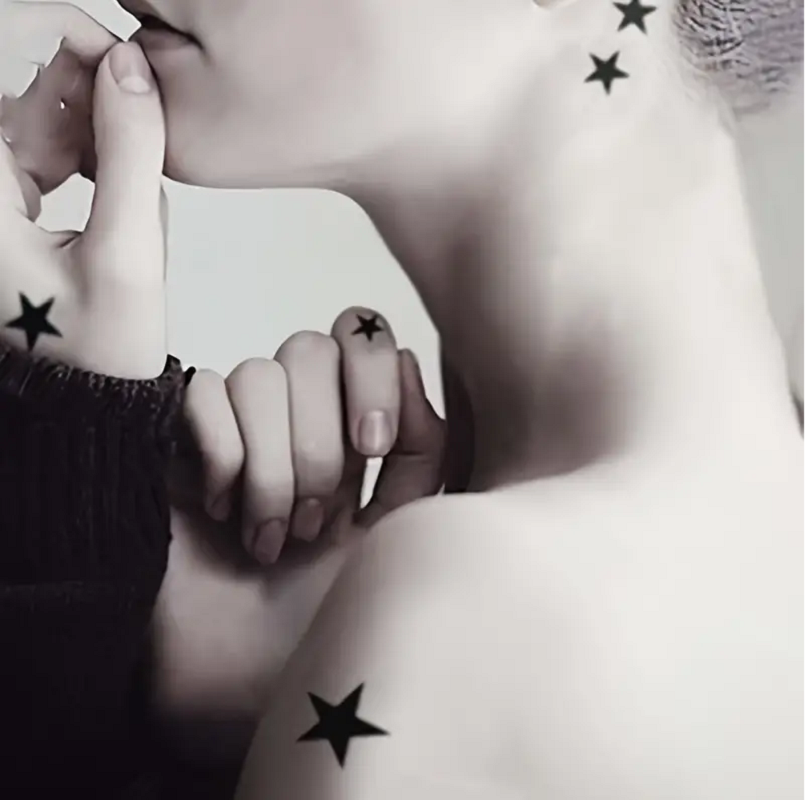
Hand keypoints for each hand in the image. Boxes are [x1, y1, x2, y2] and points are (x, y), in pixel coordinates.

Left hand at [0, 6, 166, 378]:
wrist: (86, 397)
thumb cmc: (96, 350)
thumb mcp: (128, 258)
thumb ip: (133, 158)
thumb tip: (130, 70)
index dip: (43, 29)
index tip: (109, 50)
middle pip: (10, 80)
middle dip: (78, 82)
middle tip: (138, 112)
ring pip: (31, 109)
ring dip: (90, 124)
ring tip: (130, 174)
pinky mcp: (9, 204)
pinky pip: (43, 145)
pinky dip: (88, 152)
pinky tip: (116, 187)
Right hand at [154, 308, 443, 754]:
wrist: (238, 675)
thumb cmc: (324, 612)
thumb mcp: (397, 534)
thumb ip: (421, 454)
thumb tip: (408, 362)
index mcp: (351, 427)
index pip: (365, 337)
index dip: (371, 373)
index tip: (371, 446)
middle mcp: (295, 415)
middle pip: (311, 348)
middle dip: (317, 440)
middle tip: (314, 522)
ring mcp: (236, 424)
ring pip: (258, 374)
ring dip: (271, 468)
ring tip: (270, 538)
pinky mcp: (178, 438)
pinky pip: (203, 393)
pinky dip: (221, 456)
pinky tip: (222, 510)